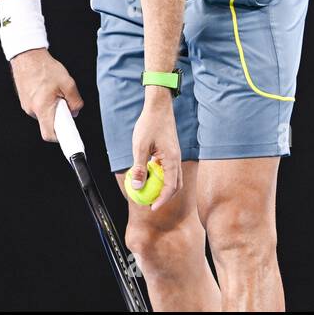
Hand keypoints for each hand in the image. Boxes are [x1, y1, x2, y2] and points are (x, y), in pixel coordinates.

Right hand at [11, 49, 83, 140]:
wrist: (27, 56)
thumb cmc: (45, 68)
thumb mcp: (68, 83)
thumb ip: (75, 101)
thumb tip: (75, 111)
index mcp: (43, 108)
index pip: (50, 134)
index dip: (61, 139)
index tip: (70, 142)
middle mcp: (32, 110)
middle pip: (49, 123)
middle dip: (60, 116)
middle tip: (65, 102)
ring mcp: (27, 105)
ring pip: (44, 114)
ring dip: (52, 107)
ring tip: (55, 91)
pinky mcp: (25, 100)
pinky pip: (39, 107)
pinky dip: (46, 102)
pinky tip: (48, 89)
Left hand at [129, 93, 182, 209]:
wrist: (158, 107)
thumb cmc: (149, 124)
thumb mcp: (140, 146)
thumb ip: (139, 167)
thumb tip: (137, 186)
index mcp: (171, 159)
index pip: (171, 186)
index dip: (162, 199)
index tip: (152, 208)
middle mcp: (176, 159)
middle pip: (175, 185)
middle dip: (165, 197)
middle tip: (151, 203)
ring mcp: (174, 155)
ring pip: (173, 178)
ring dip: (163, 187)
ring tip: (149, 192)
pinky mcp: (170, 152)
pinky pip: (168, 169)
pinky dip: (160, 176)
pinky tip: (148, 175)